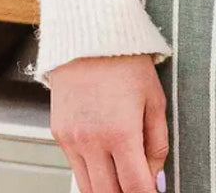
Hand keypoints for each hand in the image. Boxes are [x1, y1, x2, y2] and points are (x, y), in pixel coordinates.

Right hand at [49, 53, 167, 192]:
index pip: (134, 187)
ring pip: (88, 188)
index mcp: (121, 132)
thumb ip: (157, 142)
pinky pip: (76, 169)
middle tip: (141, 186)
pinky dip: (92, 174)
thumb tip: (156, 178)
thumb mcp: (155, 99)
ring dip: (108, 190)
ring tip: (125, 178)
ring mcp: (71, 142)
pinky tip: (107, 163)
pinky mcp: (58, 137)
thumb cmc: (127, 63)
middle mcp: (92, 142)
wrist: (89, 38)